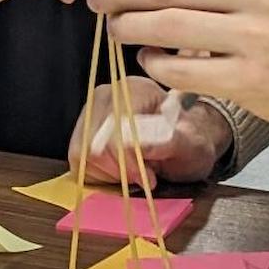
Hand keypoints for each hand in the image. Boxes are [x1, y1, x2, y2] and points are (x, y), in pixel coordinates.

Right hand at [67, 73, 232, 186]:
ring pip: (80, 153)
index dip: (127, 160)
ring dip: (108, 173)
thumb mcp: (192, 146)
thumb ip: (169, 142)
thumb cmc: (191, 144)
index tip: (148, 178)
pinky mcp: (82, 134)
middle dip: (117, 169)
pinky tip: (120, 172)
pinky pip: (77, 162)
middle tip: (142, 177)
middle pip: (90, 142)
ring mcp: (90, 114)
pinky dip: (98, 175)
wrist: (187, 146)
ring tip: (134, 172)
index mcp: (134, 90)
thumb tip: (140, 146)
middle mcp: (107, 96)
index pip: (113, 129)